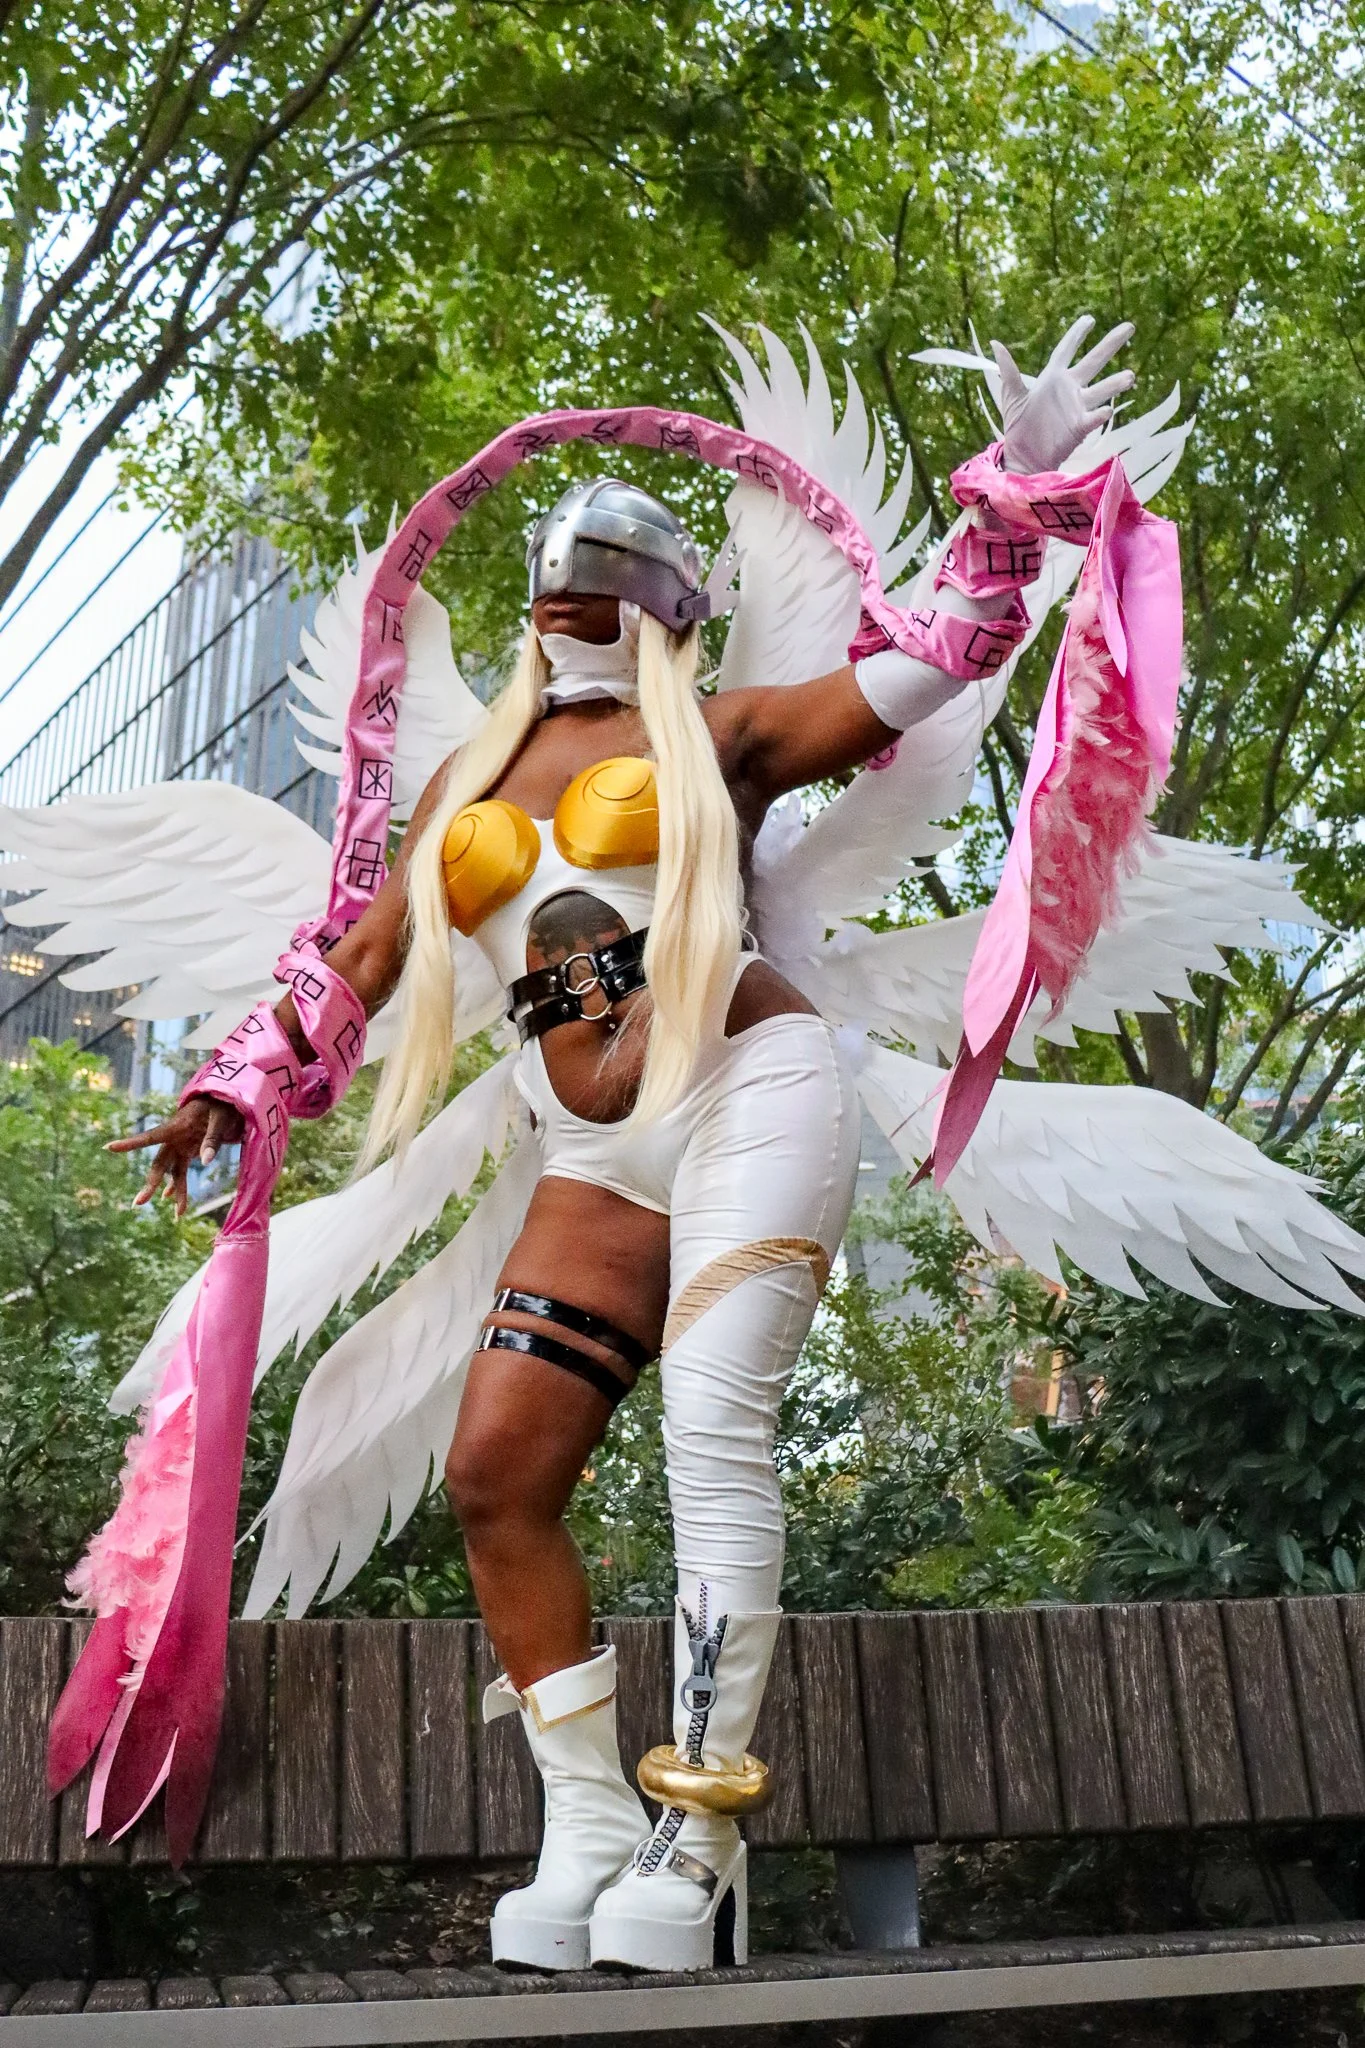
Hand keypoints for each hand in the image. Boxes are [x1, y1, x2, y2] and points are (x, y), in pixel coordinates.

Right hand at [107, 1094, 243, 1217]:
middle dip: (150, 1184)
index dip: (130, 1143)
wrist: (225, 1100)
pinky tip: (172, 1200)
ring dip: (173, 1192)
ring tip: (177, 1215)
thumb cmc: (222, 1105)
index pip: (150, 1136)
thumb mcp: (221, 1118)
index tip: (108, 1147)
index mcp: (176, 1126)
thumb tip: (204, 1163)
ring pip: (171, 1172)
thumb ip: (212, 1139)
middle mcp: (174, 1138)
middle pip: (159, 1163)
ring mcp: (180, 1145)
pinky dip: (179, 1185)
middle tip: (139, 1203)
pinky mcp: (188, 1151)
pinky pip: (181, 1171)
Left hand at [993, 315, 1135, 474]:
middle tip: (1130, 327)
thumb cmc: (1018, 426)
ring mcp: (1077, 407)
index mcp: (1053, 378)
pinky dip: (1100, 414)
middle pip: (1094, 361)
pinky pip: (1093, 418)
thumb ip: (1008, 370)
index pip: (1067, 350)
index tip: (1089, 319)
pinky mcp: (1079, 427)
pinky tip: (1108, 410)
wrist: (1023, 457)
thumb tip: (995, 344)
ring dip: (1115, 383)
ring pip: (1101, 390)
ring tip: (1130, 376)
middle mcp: (1069, 388)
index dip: (1077, 334)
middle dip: (1110, 345)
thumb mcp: (1012, 396)